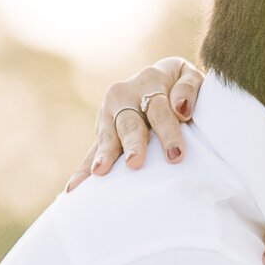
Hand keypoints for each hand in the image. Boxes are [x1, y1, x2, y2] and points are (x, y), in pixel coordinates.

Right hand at [65, 57, 206, 189]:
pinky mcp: (101, 130)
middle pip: (130, 123)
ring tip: (100, 171)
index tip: (175, 155)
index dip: (168, 132)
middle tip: (134, 162)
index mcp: (149, 80)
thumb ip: (189, 88)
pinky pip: (91, 151)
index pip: (159, 109)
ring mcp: (108, 113)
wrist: (158, 78)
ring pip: (107, 136)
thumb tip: (181, 108)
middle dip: (132, 144)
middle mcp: (124, 94)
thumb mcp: (189, 75)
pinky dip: (82, 170)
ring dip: (104, 155)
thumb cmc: (181, 85)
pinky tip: (75, 188)